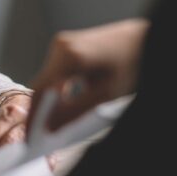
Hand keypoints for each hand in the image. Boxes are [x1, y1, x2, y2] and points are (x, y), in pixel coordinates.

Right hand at [29, 18, 148, 132]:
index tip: (32, 136)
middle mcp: (61, 46)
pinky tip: (69, 100)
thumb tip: (51, 127)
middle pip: (42, 84)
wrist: (144, 39)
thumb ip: (75, 112)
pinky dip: (59, 88)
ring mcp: (62, 43)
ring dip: (52, 99)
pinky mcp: (66, 45)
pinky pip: (55, 72)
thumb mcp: (106, 95)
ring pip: (48, 79)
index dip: (34, 116)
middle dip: (43, 109)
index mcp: (70, 56)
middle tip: (46, 133)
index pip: (41, 90)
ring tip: (60, 118)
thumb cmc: (132, 62)